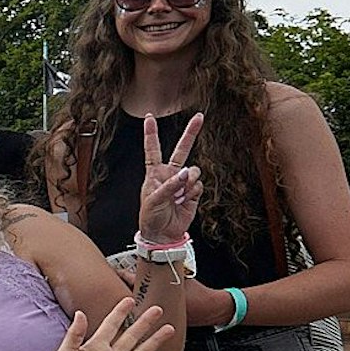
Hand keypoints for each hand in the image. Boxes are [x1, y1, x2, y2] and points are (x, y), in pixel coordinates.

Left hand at [40, 299, 178, 350]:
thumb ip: (74, 335)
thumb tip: (80, 313)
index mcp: (95, 347)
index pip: (111, 325)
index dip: (120, 313)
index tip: (130, 299)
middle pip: (131, 336)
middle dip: (144, 322)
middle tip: (157, 309)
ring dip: (155, 342)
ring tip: (169, 329)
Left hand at [136, 112, 203, 244]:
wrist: (162, 234)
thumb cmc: (151, 217)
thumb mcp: (153, 200)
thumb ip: (169, 185)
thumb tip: (185, 173)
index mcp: (155, 173)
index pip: (153, 150)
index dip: (151, 134)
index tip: (149, 117)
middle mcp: (170, 174)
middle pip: (182, 150)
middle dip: (191, 133)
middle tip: (199, 117)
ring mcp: (183, 182)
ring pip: (193, 171)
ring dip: (187, 183)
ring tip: (177, 197)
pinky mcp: (194, 192)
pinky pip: (198, 186)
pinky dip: (192, 193)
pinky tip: (184, 202)